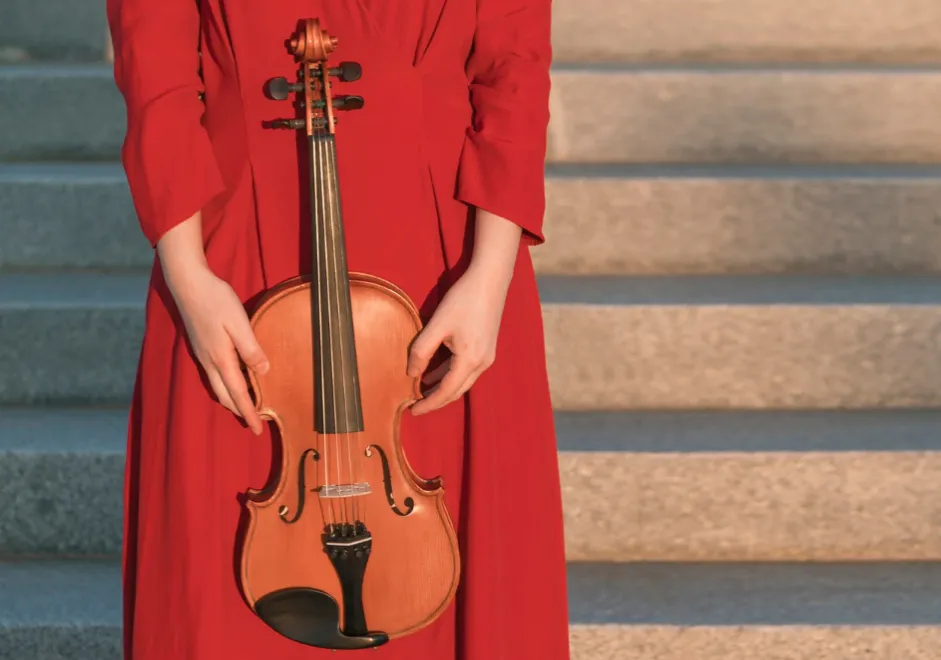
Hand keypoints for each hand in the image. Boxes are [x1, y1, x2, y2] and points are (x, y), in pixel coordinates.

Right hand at [166, 263, 269, 433]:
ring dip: (232, 400)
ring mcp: (202, 355)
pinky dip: (226, 386)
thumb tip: (264, 371)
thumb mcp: (238, 322)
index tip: (258, 430)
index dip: (249, 412)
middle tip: (255, 424)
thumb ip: (251, 348)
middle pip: (225, 395)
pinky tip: (235, 381)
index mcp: (221, 358)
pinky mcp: (201, 347)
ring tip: (248, 406)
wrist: (187, 283)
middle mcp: (209, 361)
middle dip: (240, 411)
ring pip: (218, 387)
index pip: (238, 393)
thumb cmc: (216, 299)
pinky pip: (214, 375)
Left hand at [407, 265, 509, 414]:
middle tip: (416, 406)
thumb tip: (411, 373)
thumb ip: (421, 351)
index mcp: (469, 361)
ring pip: (462, 381)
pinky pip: (466, 369)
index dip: (428, 404)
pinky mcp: (487, 348)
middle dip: (436, 400)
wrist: (490, 280)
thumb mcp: (437, 325)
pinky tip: (435, 371)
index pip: (446, 392)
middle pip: (456, 391)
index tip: (412, 411)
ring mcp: (487, 356)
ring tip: (421, 391)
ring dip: (442, 387)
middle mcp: (482, 363)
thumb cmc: (463, 299)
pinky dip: (450, 374)